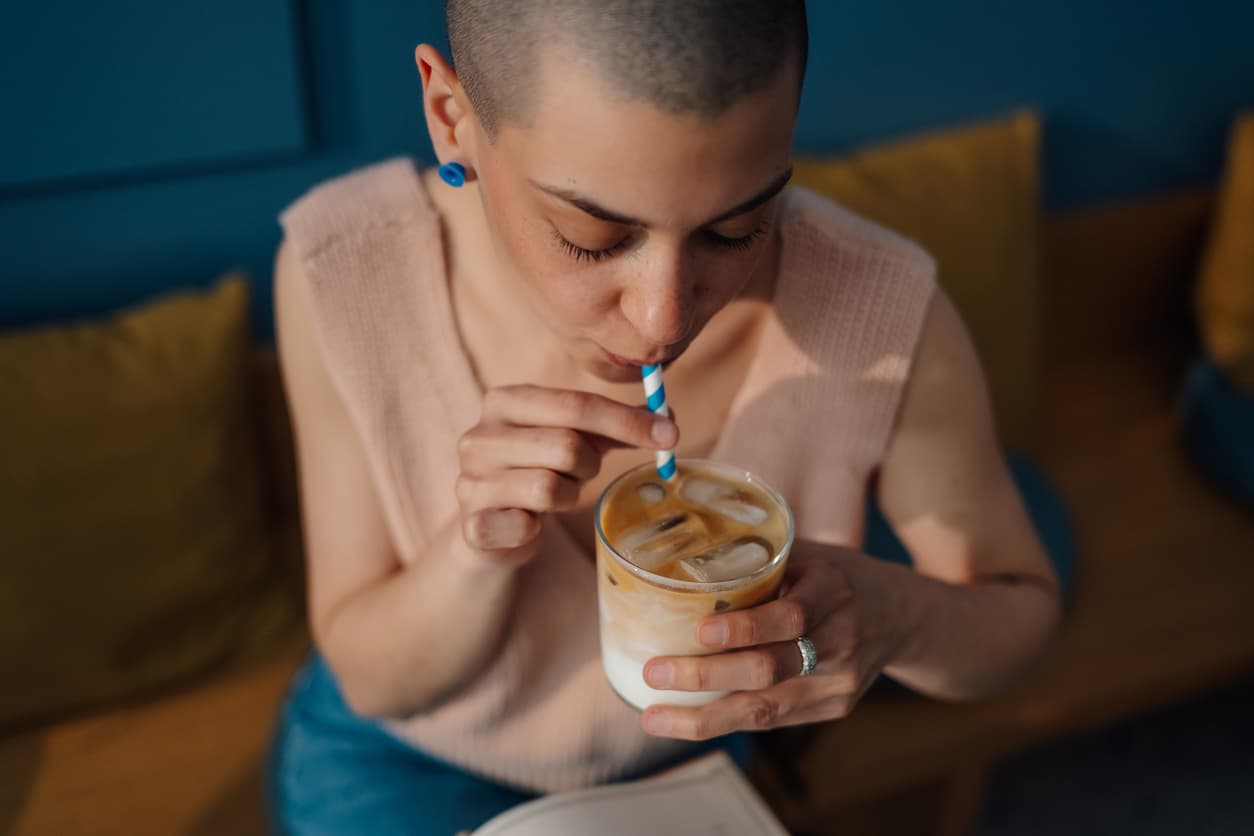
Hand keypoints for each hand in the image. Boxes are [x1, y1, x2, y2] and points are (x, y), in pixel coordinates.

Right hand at [455, 385, 677, 564]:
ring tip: (554, 495)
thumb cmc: (540, 470)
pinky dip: (538, 528)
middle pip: (567, 445)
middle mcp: (479, 436)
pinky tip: (529, 522)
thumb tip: (668, 416)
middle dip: (589, 466)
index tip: (669, 435)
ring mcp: (469, 480)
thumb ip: (617, 425)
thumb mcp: (577, 438)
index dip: (627, 421)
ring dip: (568, 496)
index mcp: (505, 401)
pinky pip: (527, 526)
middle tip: (581, 474)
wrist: (491, 527)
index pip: (576, 403)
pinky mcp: (472, 524)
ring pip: (549, 488)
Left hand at [638, 541, 912, 739]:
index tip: (699, 629)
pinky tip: (686, 720)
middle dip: (706, 675)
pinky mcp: (832, 708)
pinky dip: (725, 720)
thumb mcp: (809, 553)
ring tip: (655, 716)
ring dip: (705, 717)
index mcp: (835, 591)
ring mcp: (839, 682)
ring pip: (766, 708)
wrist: (901, 616)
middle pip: (770, 668)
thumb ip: (758, 555)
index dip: (745, 626)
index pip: (792, 616)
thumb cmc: (836, 575)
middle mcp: (841, 640)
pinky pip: (773, 719)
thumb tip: (679, 547)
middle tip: (653, 671)